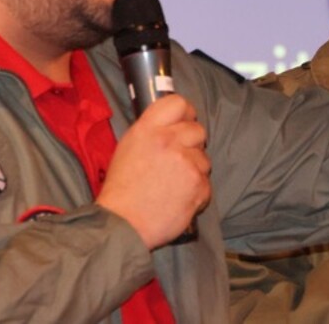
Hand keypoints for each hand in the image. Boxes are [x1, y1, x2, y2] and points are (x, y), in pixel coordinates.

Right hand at [96, 95, 210, 248]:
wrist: (122, 224)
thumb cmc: (122, 189)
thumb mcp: (128, 147)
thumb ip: (151, 131)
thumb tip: (172, 123)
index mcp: (149, 129)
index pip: (178, 103)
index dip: (186, 112)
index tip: (185, 122)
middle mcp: (169, 141)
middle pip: (198, 130)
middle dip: (192, 144)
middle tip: (178, 160)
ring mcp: (186, 163)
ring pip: (205, 158)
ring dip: (194, 170)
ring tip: (174, 184)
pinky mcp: (198, 186)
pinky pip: (206, 183)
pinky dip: (196, 192)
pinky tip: (179, 199)